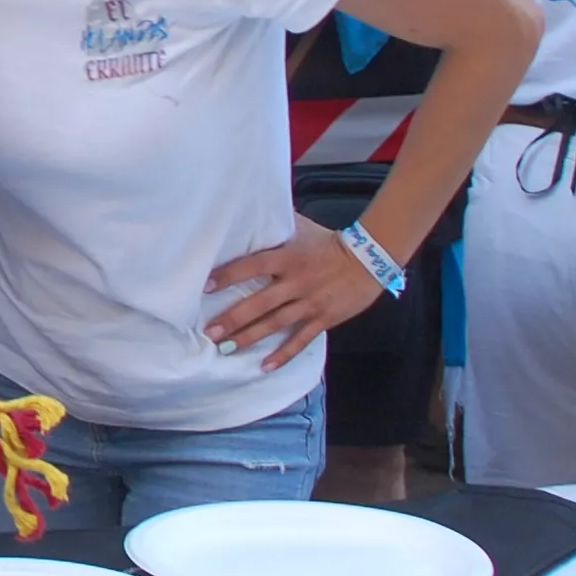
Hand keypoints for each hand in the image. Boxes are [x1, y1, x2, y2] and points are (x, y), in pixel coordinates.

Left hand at [204, 216, 385, 369]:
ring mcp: (309, 304)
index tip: (206, 287)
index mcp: (287, 258)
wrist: (369, 259)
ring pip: (275, 324)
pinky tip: (265, 366)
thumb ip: (278, 224)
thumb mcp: (302, 228)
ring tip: (226, 349)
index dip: (229, 276)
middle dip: (233, 319)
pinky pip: (300, 340)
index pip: (252, 266)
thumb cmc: (329, 242)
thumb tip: (253, 208)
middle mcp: (296, 283)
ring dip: (250, 337)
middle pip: (260, 303)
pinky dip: (283, 354)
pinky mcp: (323, 319)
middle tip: (210, 331)